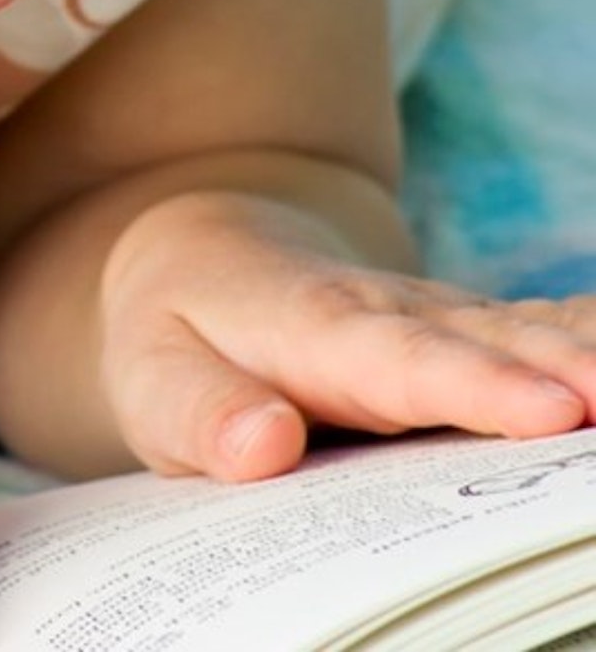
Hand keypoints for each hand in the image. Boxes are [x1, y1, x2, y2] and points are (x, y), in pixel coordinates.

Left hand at [98, 193, 595, 481]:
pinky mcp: (464, 338)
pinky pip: (541, 337)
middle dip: (572, 375)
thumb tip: (263, 447)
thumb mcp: (154, 377)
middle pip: (492, 346)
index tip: (551, 411)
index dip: (475, 386)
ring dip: (593, 356)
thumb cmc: (175, 331)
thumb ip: (203, 412)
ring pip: (531, 335)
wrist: (201, 259)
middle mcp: (394, 316)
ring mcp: (439, 322)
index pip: (401, 361)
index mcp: (316, 329)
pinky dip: (589, 342)